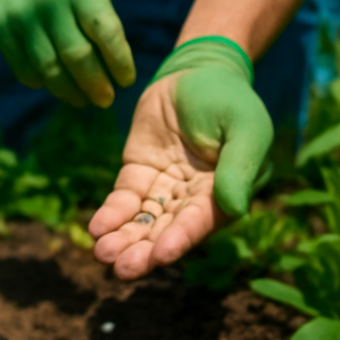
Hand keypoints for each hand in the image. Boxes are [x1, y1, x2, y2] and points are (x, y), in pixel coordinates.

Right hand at [0, 0, 135, 107]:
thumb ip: (102, 22)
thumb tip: (113, 74)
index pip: (105, 31)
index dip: (119, 61)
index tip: (126, 81)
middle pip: (76, 55)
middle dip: (95, 84)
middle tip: (105, 100)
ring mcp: (20, 14)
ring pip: (48, 67)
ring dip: (69, 91)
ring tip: (82, 100)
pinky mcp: (0, 27)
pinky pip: (23, 67)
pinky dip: (41, 82)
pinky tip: (54, 85)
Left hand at [89, 60, 272, 279]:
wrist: (195, 71)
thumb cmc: (228, 98)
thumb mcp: (244, 127)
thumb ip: (238, 167)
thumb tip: (234, 209)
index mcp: (225, 193)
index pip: (200, 222)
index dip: (180, 240)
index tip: (161, 257)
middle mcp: (193, 198)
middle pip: (166, 231)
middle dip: (144, 251)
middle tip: (120, 269)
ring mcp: (164, 187)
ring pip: (143, 220)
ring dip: (123, 239)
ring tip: (102, 255)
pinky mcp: (139, 172)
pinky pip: (123, 198)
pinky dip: (110, 214)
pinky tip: (95, 228)